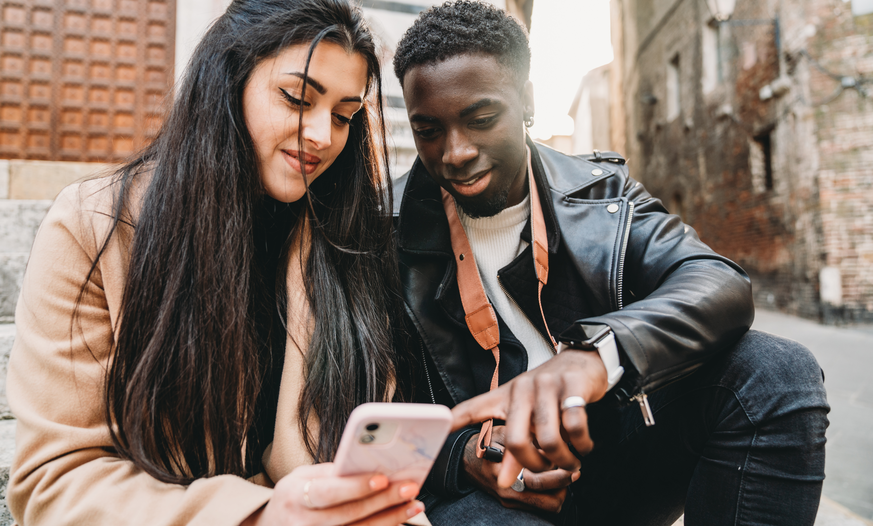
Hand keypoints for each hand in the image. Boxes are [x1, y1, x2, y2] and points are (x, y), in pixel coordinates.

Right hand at [242, 463, 423, 525]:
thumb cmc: (293, 497)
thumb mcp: (300, 479)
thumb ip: (330, 472)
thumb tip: (369, 461)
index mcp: (293, 496)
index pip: (328, 492)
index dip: (356, 486)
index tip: (383, 478)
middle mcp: (302, 524)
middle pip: (349, 514)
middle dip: (383, 500)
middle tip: (410, 487)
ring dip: (391, 518)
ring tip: (413, 504)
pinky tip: (398, 519)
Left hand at [452, 350, 608, 487]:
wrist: (582, 360)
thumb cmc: (549, 392)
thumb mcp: (527, 413)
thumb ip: (512, 448)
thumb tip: (503, 482)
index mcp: (505, 395)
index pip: (474, 408)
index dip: (455, 420)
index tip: (441, 430)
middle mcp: (522, 388)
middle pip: (516, 440)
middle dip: (533, 465)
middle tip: (547, 468)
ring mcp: (548, 385)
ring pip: (549, 438)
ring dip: (563, 459)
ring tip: (570, 462)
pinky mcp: (573, 386)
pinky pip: (575, 425)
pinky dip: (581, 444)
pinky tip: (583, 446)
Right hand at [461, 426, 579, 513]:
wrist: (465, 459)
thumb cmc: (485, 442)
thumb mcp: (502, 432)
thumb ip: (523, 437)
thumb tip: (551, 442)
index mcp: (505, 473)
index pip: (540, 482)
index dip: (560, 475)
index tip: (571, 464)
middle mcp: (509, 491)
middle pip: (550, 500)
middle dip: (565, 485)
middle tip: (574, 470)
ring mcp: (510, 500)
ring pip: (549, 505)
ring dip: (559, 491)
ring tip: (561, 473)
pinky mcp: (512, 504)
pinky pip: (540, 505)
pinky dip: (550, 493)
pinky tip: (549, 477)